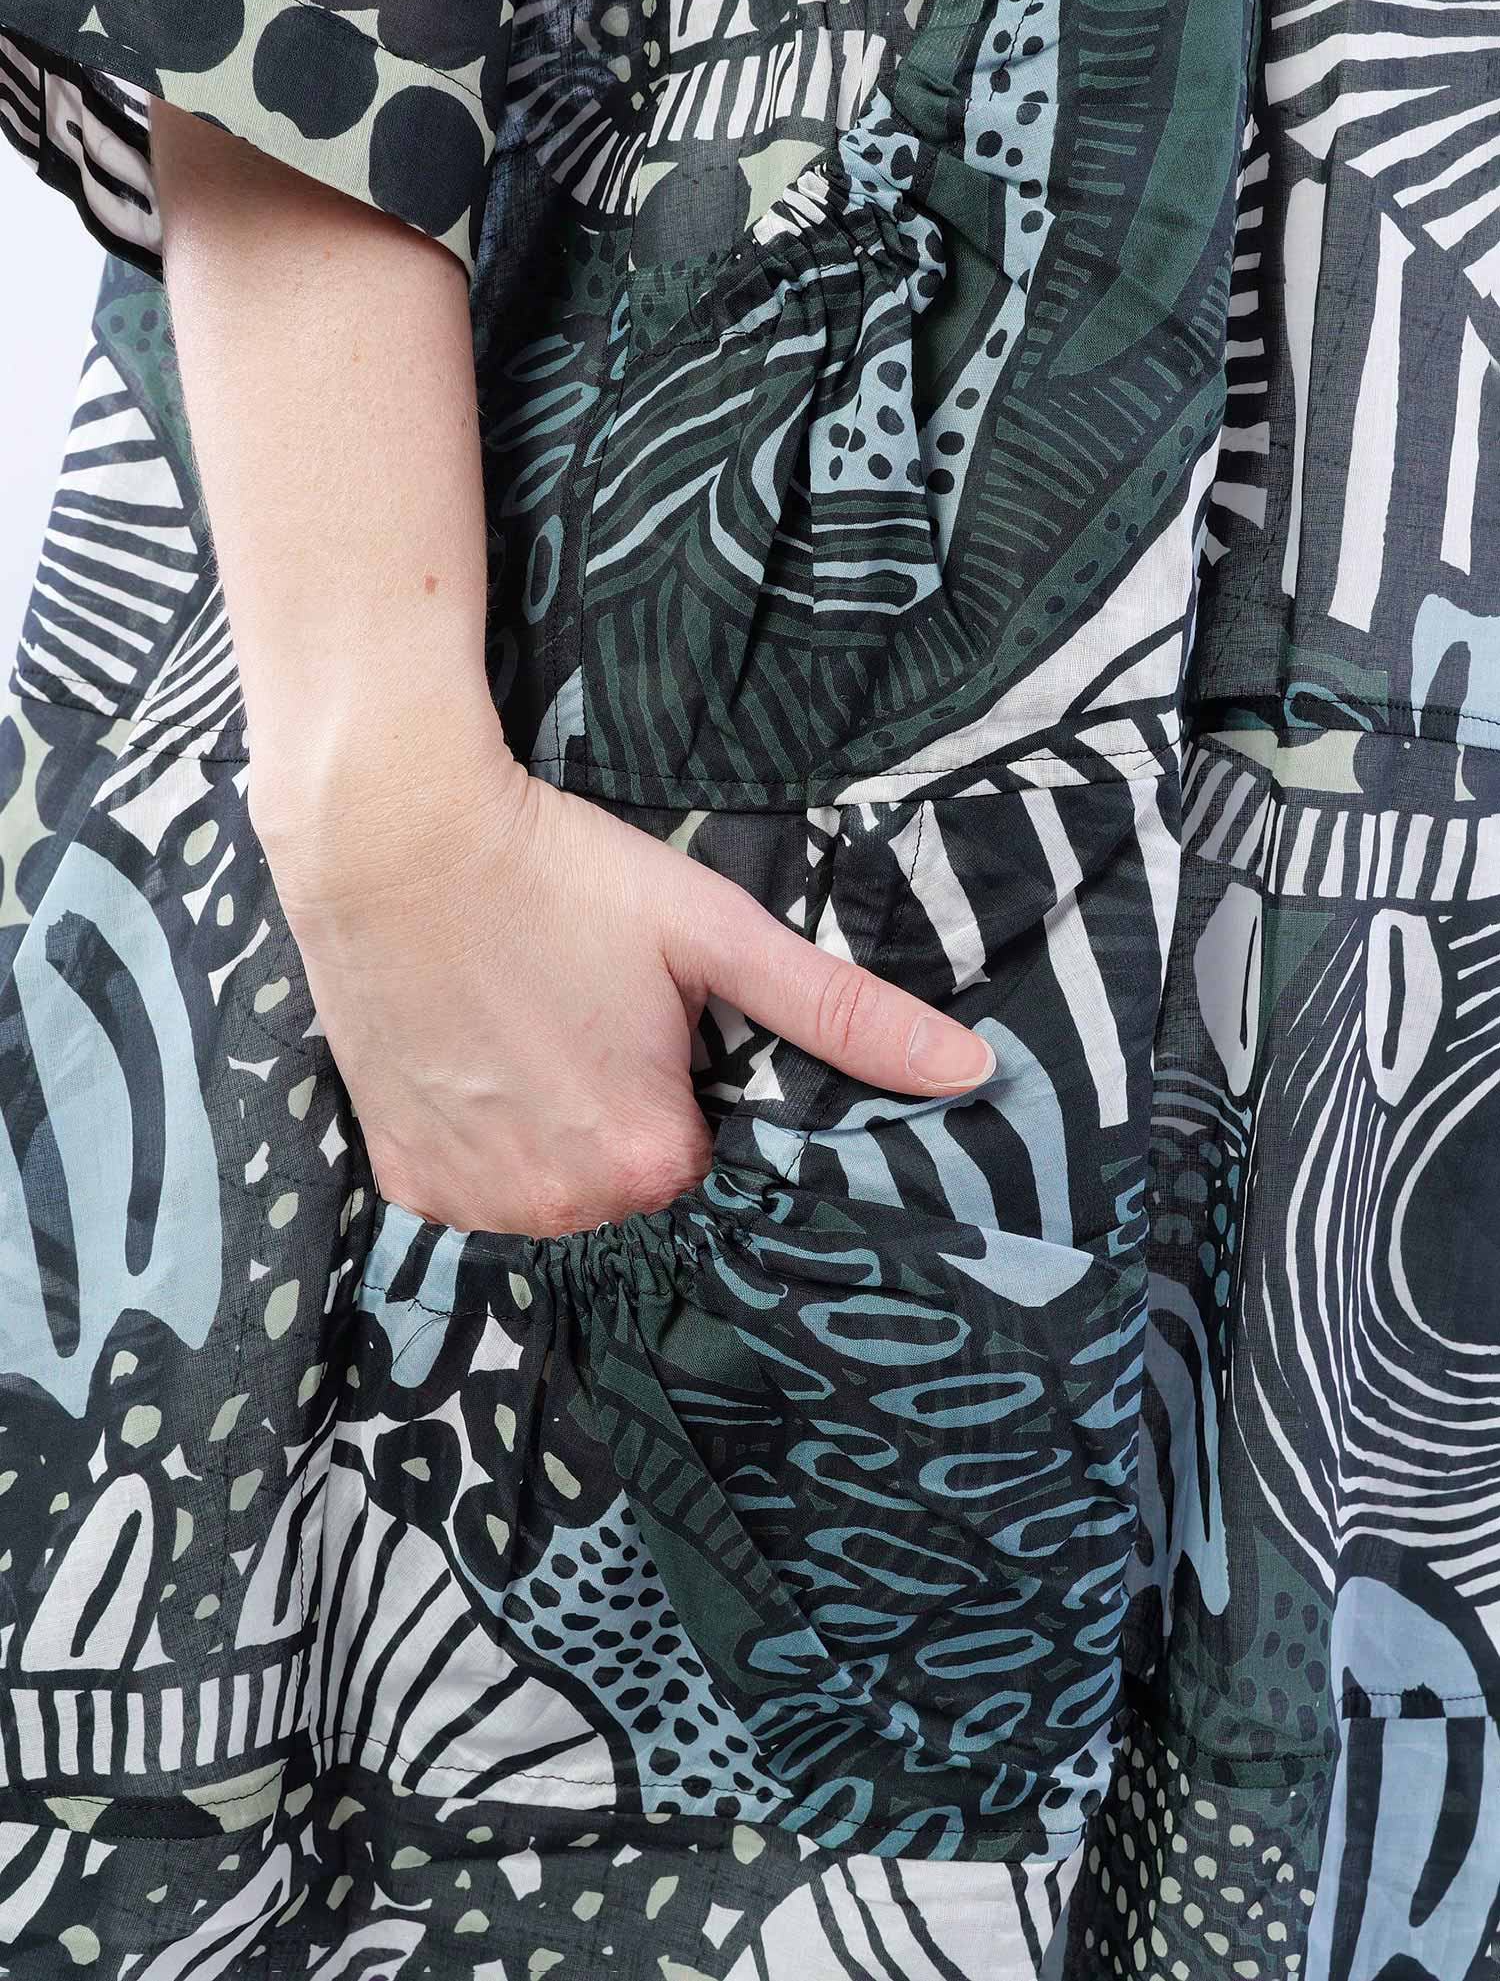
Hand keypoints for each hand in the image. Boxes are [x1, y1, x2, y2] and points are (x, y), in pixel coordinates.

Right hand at [253, 713, 995, 1238]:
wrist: (393, 839)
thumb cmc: (565, 875)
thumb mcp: (715, 932)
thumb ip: (842, 1012)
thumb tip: (974, 1073)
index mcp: (653, 1158)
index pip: (707, 1148)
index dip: (684, 1074)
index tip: (645, 1010)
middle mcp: (562, 1206)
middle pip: (629, 1171)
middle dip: (619, 1103)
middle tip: (578, 1003)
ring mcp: (472, 1201)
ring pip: (551, 1182)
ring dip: (549, 1124)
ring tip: (520, 1019)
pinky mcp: (403, 1177)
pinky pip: (471, 1180)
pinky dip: (477, 1133)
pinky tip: (469, 1052)